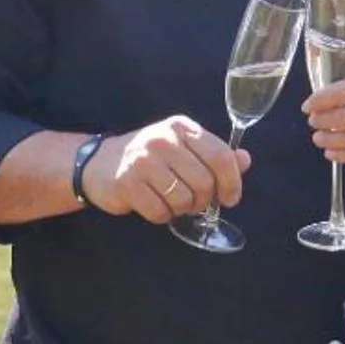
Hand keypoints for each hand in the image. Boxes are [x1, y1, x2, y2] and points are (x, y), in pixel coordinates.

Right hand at [83, 117, 247, 223]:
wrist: (99, 163)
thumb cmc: (151, 158)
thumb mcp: (184, 149)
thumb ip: (216, 155)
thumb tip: (245, 160)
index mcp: (182, 128)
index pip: (220, 155)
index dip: (232, 182)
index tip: (230, 198)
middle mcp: (163, 139)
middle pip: (204, 182)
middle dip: (204, 200)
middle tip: (194, 201)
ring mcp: (143, 160)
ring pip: (183, 199)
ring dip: (182, 209)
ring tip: (172, 201)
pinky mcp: (127, 183)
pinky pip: (160, 212)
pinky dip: (162, 215)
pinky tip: (155, 204)